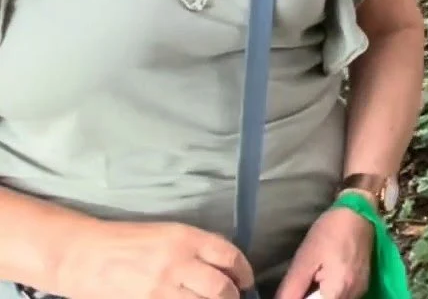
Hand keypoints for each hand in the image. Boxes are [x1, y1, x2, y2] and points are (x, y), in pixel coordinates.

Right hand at [53, 220, 253, 298]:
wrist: (83, 256)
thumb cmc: (127, 241)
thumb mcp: (167, 233)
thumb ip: (198, 247)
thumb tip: (227, 264)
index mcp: (186, 238)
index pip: (229, 256)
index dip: (244, 272)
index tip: (246, 281)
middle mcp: (177, 262)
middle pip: (221, 287)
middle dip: (231, 296)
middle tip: (232, 298)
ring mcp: (161, 288)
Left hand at [274, 207, 372, 298]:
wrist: (359, 212)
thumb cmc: (329, 231)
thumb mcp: (304, 259)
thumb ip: (292, 289)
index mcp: (338, 289)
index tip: (293, 291)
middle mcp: (353, 294)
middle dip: (310, 297)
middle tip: (302, 283)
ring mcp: (360, 291)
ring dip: (318, 296)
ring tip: (313, 278)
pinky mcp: (361, 285)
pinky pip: (342, 297)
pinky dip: (329, 293)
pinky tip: (324, 279)